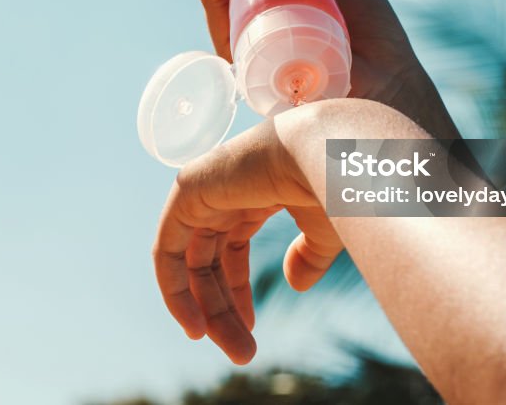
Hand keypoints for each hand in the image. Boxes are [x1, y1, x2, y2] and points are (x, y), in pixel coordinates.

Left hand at [151, 105, 342, 363]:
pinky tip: (194, 324)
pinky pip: (167, 247)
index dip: (236, 290)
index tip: (248, 328)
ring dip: (207, 309)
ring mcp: (207, 187)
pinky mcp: (189, 188)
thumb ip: (308, 256)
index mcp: (256, 192)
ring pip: (192, 262)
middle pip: (211, 261)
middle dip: (225, 309)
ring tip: (229, 348)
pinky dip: (174, 288)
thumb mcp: (325, 232)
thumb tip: (294, 285)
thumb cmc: (338, 185)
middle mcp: (227, 189)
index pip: (232, 247)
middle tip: (243, 352)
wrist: (333, 152)